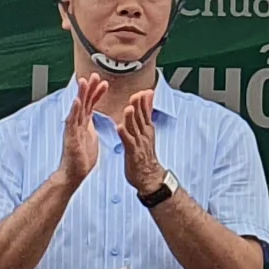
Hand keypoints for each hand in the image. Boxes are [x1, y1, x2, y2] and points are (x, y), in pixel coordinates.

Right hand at [58, 71, 110, 191]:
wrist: (74, 173)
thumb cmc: (82, 158)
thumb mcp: (90, 138)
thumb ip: (91, 127)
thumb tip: (92, 121)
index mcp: (84, 124)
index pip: (91, 104)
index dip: (97, 93)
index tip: (104, 83)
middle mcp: (77, 124)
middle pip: (84, 102)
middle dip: (89, 88)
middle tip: (95, 75)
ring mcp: (72, 129)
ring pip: (77, 108)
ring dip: (81, 94)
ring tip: (83, 81)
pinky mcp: (70, 137)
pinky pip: (72, 122)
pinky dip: (74, 111)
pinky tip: (77, 101)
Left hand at [114, 85, 164, 199]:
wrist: (149, 176)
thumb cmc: (145, 154)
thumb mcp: (148, 131)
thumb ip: (146, 113)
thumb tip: (149, 98)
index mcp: (147, 129)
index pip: (145, 112)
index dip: (143, 102)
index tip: (143, 91)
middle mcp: (144, 134)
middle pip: (141, 118)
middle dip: (139, 106)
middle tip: (137, 95)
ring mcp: (139, 143)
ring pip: (134, 128)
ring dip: (132, 118)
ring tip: (129, 108)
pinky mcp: (132, 152)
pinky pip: (128, 142)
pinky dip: (124, 134)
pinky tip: (119, 127)